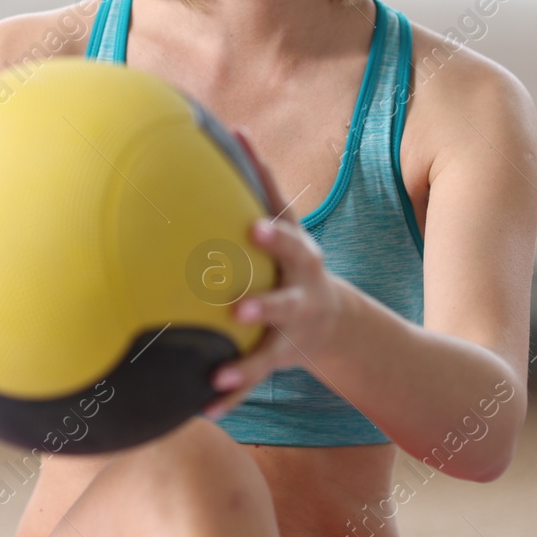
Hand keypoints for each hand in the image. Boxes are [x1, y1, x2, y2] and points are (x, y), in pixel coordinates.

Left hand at [202, 127, 344, 418]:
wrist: (335, 320)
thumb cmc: (291, 258)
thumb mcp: (287, 223)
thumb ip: (259, 181)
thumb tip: (233, 126)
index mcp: (301, 257)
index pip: (290, 240)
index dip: (276, 235)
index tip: (254, 229)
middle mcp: (302, 294)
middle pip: (290, 300)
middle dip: (268, 303)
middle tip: (240, 307)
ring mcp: (293, 332)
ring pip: (271, 349)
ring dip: (246, 364)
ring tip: (219, 376)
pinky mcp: (279, 359)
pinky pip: (252, 380)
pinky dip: (230, 396)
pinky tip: (201, 410)